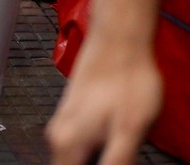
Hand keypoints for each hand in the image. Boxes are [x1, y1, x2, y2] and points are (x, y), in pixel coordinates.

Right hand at [45, 26, 163, 164]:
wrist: (120, 37)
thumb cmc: (127, 77)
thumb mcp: (131, 130)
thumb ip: (117, 163)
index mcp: (67, 144)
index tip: (115, 162)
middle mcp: (58, 135)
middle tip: (124, 156)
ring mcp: (65, 123)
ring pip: (76, 160)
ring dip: (97, 161)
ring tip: (124, 148)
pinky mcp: (74, 114)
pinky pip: (80, 146)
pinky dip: (97, 152)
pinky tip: (118, 142)